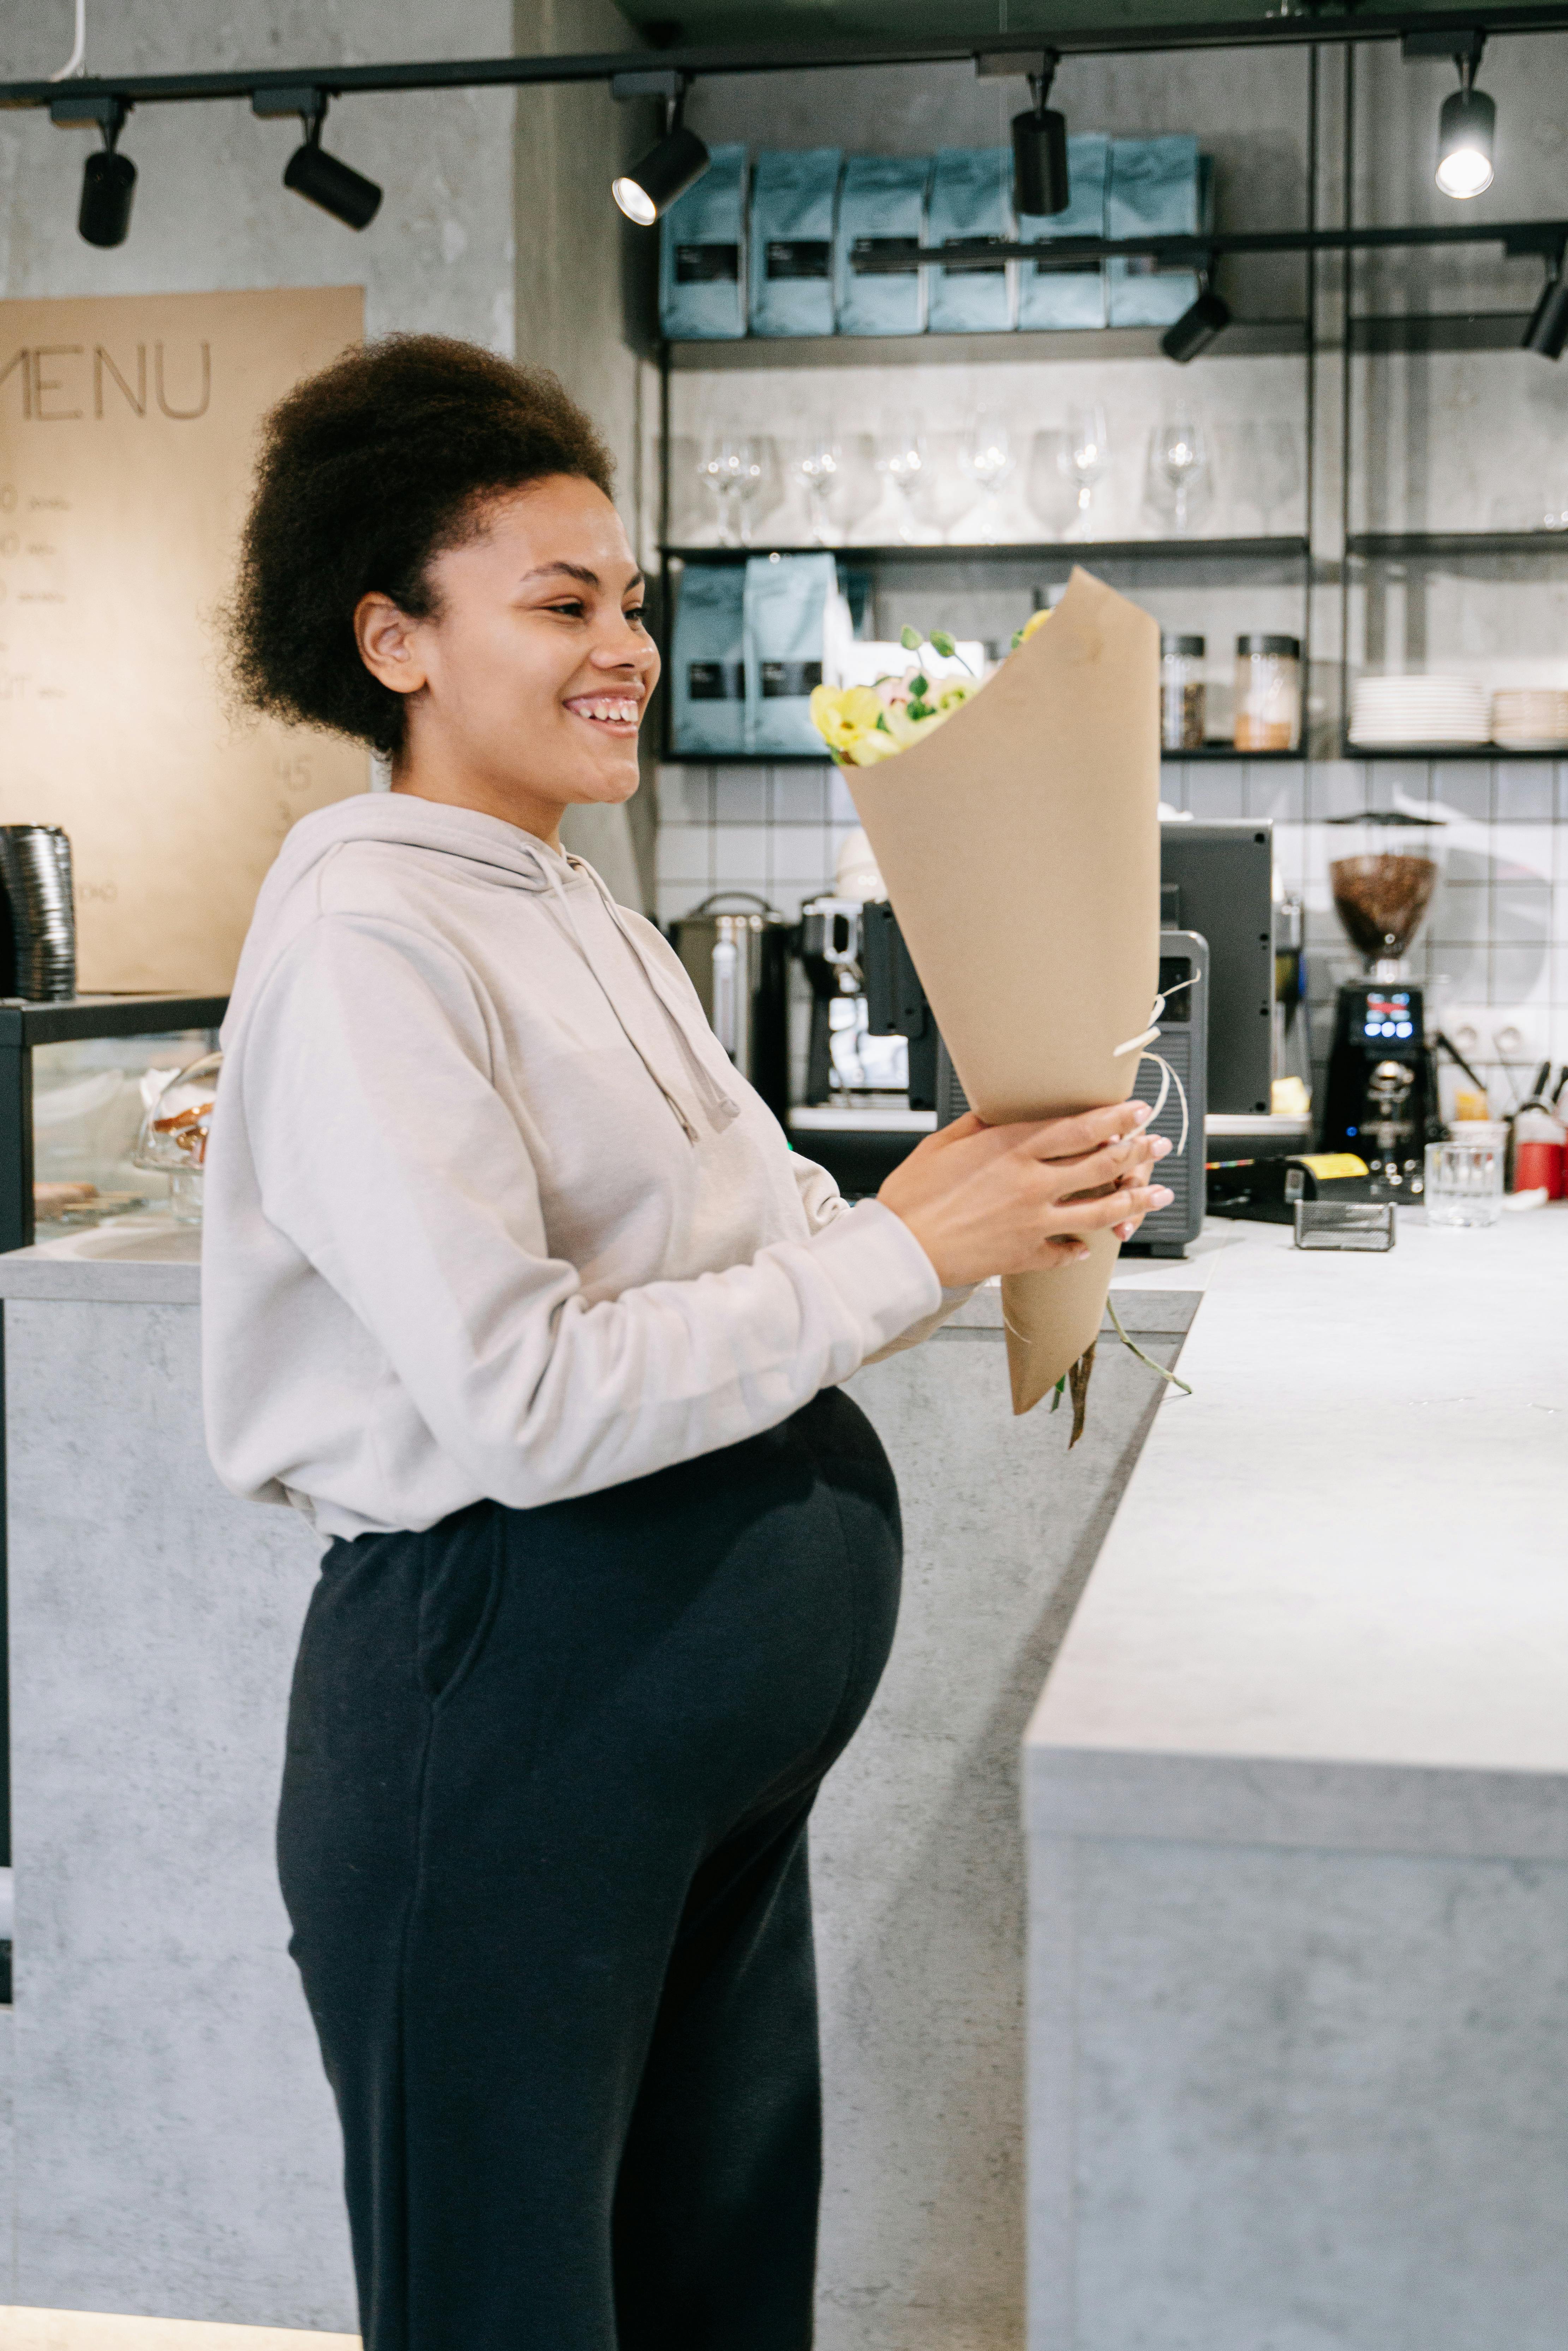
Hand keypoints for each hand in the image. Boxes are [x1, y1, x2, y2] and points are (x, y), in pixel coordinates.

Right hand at [877, 1102, 1173, 1288]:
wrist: (901, 1248)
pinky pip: (1065, 1253)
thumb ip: (979, 1125)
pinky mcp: (1026, 1254)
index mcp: (1013, 1149)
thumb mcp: (943, 1144)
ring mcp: (1034, 1222)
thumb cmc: (914, 1195)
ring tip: (1157, 1194)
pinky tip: (1088, 1247)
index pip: (1080, 1128)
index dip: (1116, 1119)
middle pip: (1101, 1165)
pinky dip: (1079, 1250)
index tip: (1137, 1111)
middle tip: (1158, 1144)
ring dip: (1134, 1201)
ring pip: (1099, 1211)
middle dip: (1137, 1153)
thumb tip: (1000, 1111)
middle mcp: (1032, 1184)